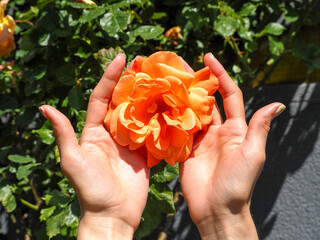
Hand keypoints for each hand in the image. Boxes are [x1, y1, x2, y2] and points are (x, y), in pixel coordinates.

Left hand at [39, 54, 148, 238]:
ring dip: (149, 96)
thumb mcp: (73, 161)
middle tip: (146, 62)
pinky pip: (153, 131)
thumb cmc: (90, 189)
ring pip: (141, 113)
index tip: (121, 57)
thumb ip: (64, 134)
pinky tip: (171, 105)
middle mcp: (113, 132)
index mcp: (95, 130)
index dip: (110, 77)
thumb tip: (45, 107)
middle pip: (123, 101)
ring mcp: (130, 141)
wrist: (113, 214)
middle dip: (133, 81)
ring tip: (162, 79)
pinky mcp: (145, 152)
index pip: (102, 97)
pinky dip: (161, 118)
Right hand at [180, 53, 284, 238]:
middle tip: (180, 66)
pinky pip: (176, 129)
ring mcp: (199, 140)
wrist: (217, 209)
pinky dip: (169, 118)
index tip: (209, 57)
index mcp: (235, 128)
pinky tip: (159, 105)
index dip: (220, 76)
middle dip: (196, 82)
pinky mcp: (184, 150)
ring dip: (180, 97)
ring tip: (167, 81)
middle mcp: (216, 131)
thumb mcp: (253, 154)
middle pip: (206, 100)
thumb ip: (259, 128)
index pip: (228, 95)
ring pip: (189, 112)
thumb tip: (278, 104)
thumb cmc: (238, 184)